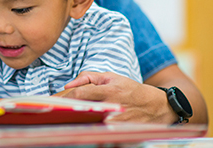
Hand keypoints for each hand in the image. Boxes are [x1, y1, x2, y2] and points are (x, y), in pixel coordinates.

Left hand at [61, 71, 177, 123]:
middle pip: (83, 111)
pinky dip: (91, 133)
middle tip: (53, 113)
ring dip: (77, 123)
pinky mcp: (122, 133)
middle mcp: (113, 106)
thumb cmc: (132, 90)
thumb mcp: (112, 77)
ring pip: (91, 125)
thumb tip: (68, 84)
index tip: (53, 101)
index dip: (65, 98)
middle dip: (67, 112)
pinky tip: (82, 131)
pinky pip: (102, 135)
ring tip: (64, 122)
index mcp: (109, 90)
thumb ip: (89, 77)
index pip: (81, 94)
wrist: (160, 106)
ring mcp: (118, 122)